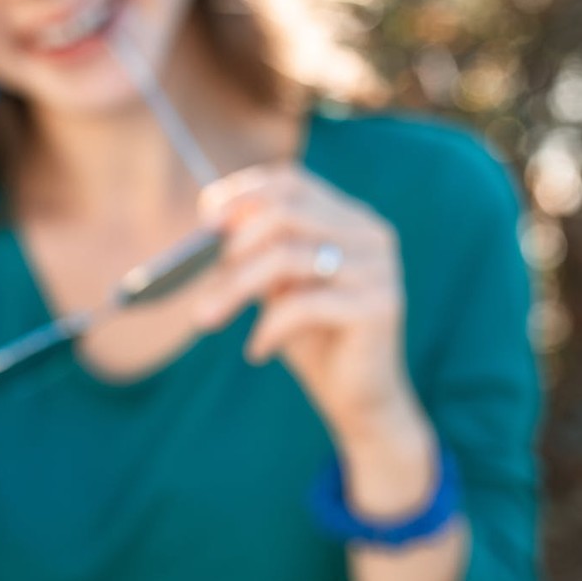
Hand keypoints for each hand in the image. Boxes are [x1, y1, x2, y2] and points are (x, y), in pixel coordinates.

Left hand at [194, 162, 417, 446]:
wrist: (359, 398)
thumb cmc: (311, 338)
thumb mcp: (276, 286)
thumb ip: (254, 252)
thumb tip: (208, 225)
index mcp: (349, 218)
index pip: (291, 181)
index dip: (244, 193)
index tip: (206, 220)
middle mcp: (370, 233)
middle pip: (284, 214)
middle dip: (233, 245)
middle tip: (201, 279)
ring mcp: (380, 267)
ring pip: (288, 256)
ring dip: (236, 288)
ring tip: (208, 319)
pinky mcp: (380, 305)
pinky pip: (306, 304)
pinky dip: (269, 327)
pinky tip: (257, 351)